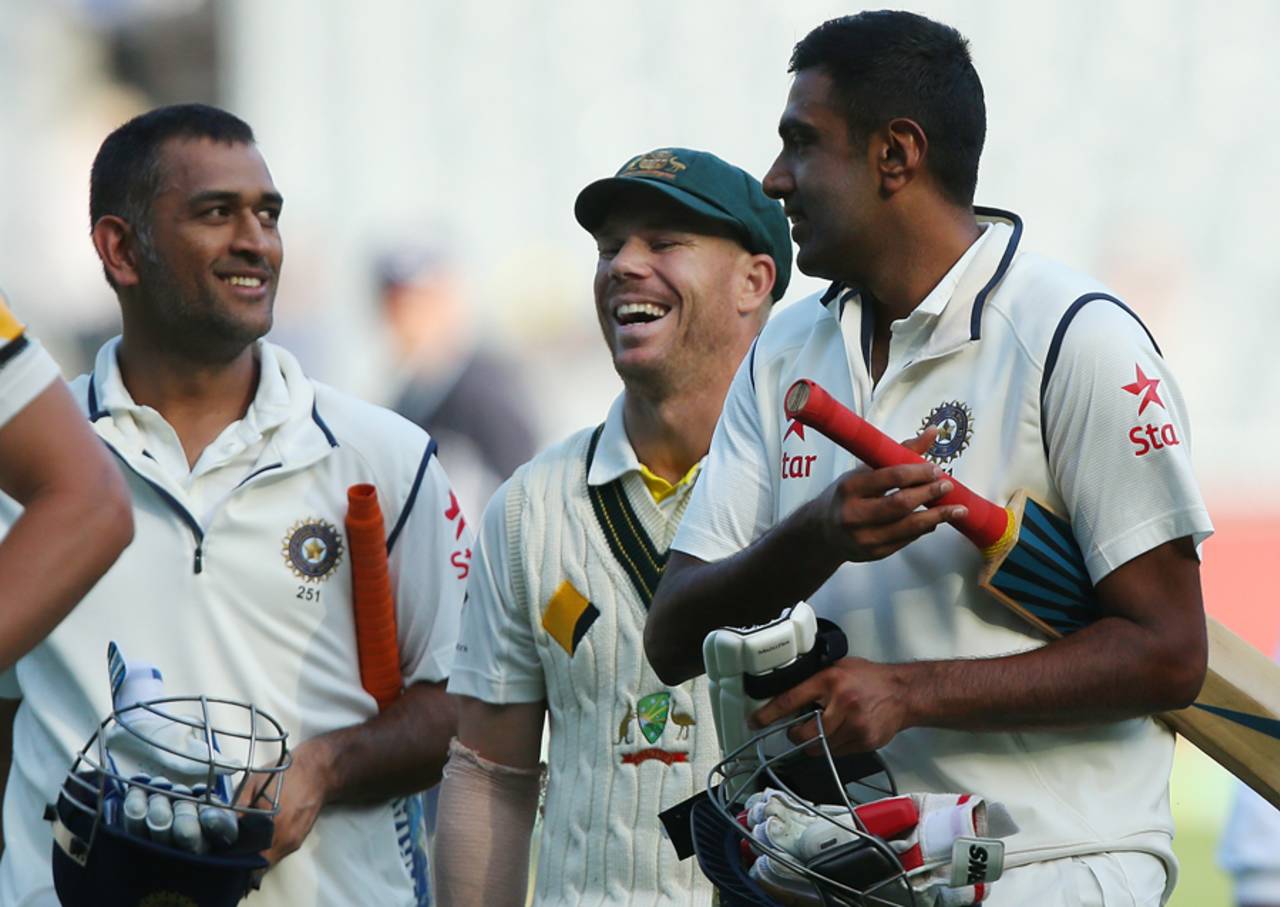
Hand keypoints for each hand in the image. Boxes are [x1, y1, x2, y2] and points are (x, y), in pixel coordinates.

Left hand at [238, 736, 334, 866]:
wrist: (318, 772)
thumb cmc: (284, 774)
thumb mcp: (253, 783)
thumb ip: (236, 807)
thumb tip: (220, 828)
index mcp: (271, 825)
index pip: (250, 860)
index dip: (235, 861)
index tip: (225, 856)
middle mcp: (284, 839)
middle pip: (258, 865)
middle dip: (244, 860)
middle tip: (232, 850)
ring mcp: (293, 842)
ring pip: (268, 861)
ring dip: (256, 856)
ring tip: (245, 842)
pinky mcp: (299, 840)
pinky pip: (278, 852)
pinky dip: (267, 849)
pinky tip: (262, 836)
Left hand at [752, 657, 909, 754]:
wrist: (903, 692)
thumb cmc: (868, 678)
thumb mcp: (838, 668)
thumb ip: (814, 679)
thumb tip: (785, 691)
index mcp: (829, 680)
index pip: (790, 700)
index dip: (768, 714)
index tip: (755, 722)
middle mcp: (840, 703)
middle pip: (804, 734)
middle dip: (796, 736)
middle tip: (798, 730)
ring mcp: (854, 725)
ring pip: (820, 748)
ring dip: (817, 743)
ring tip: (827, 728)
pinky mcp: (864, 741)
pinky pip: (838, 753)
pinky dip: (834, 747)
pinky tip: (844, 732)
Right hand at [805, 427, 967, 564]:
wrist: (822, 530)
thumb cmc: (847, 495)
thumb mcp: (864, 470)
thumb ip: (898, 452)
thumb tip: (934, 432)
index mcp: (850, 487)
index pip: (891, 477)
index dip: (918, 473)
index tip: (936, 469)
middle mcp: (853, 514)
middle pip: (901, 504)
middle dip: (929, 494)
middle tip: (948, 486)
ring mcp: (863, 537)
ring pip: (908, 527)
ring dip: (936, 517)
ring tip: (956, 509)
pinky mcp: (873, 554)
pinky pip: (906, 541)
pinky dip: (923, 529)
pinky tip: (935, 521)